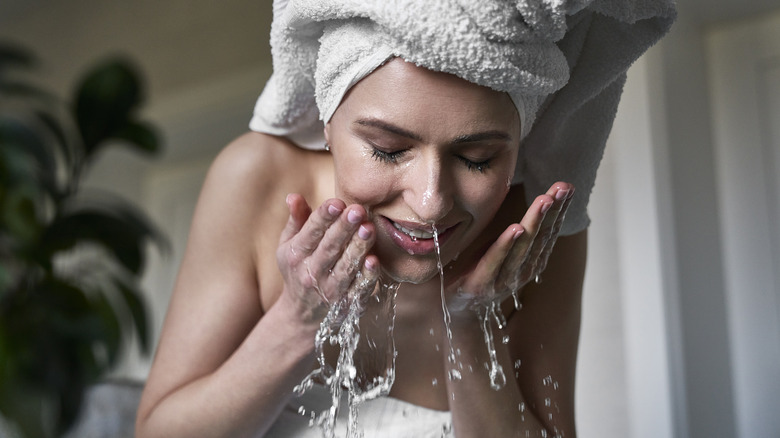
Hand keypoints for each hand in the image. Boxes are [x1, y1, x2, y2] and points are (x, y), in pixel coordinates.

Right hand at [276, 194, 379, 324]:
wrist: (301, 315)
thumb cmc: (298, 269)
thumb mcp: (289, 245)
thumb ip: (296, 220)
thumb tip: (293, 196)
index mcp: (296, 254)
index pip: (311, 232)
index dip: (323, 217)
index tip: (336, 202)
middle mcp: (311, 273)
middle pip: (329, 248)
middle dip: (343, 228)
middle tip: (357, 210)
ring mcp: (329, 290)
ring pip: (345, 267)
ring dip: (357, 248)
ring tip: (368, 229)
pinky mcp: (346, 303)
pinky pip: (358, 289)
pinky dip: (366, 277)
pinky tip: (374, 261)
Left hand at [447, 182, 574, 313]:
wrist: (454, 309)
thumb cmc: (479, 271)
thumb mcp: (502, 249)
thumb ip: (519, 233)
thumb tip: (533, 201)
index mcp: (530, 262)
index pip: (548, 232)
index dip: (559, 210)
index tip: (567, 187)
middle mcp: (521, 271)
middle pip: (540, 237)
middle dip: (553, 211)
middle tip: (562, 189)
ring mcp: (502, 280)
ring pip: (522, 247)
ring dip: (534, 222)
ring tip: (544, 201)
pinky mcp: (480, 284)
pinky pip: (494, 262)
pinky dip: (506, 245)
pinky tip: (516, 228)